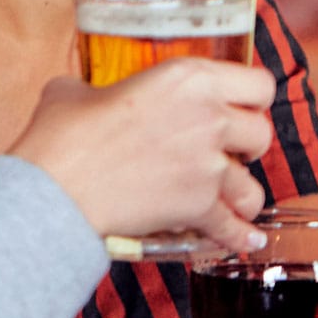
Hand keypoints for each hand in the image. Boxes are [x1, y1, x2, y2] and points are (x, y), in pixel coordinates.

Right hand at [9, 63, 273, 248]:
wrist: (55, 188)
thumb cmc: (62, 136)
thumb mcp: (75, 91)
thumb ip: (97, 89)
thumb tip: (87, 96)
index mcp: (186, 78)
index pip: (257, 82)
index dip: (252, 97)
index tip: (241, 106)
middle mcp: (208, 117)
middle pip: (262, 132)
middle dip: (248, 145)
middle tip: (230, 150)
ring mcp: (207, 166)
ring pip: (254, 185)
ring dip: (243, 193)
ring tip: (232, 198)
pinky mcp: (198, 207)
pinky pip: (234, 228)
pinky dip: (240, 237)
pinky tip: (246, 239)